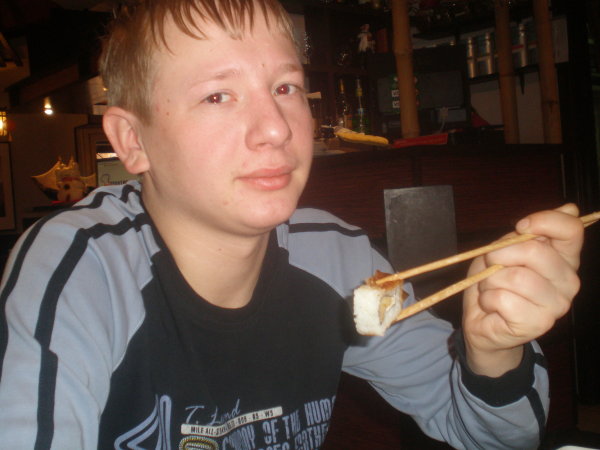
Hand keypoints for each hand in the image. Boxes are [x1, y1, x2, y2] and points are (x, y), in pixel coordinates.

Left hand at [462, 204, 583, 376]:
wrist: (482, 322)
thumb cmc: (494, 282)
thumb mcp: (505, 250)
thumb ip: (530, 233)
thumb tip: (570, 209)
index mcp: (564, 259)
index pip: (571, 230)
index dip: (543, 221)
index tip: (520, 226)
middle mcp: (569, 282)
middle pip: (536, 251)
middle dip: (500, 254)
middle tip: (491, 264)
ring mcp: (557, 305)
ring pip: (515, 276)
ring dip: (491, 280)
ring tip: (491, 288)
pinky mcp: (539, 324)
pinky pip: (503, 298)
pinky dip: (488, 298)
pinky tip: (492, 305)